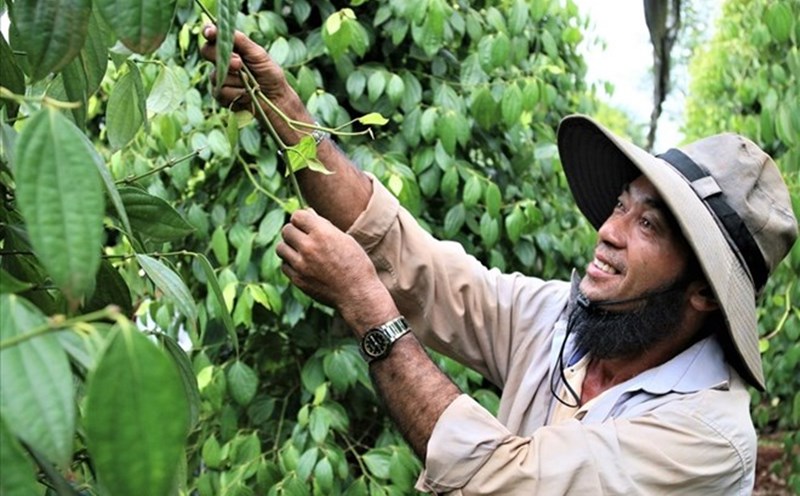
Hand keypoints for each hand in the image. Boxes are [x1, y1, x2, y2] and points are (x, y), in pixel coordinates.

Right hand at [200, 26, 310, 142]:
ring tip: (250, 83)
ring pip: (216, 75)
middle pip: (206, 52)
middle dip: (224, 58)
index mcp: (230, 47)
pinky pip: (220, 91)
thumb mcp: (258, 54)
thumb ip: (241, 41)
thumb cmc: (269, 73)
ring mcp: (218, 78)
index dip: (209, 32)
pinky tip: (246, 94)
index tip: (210, 33)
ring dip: (236, 80)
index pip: (213, 36)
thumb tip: (221, 28)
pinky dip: (236, 93)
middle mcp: (221, 61)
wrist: (275, 98)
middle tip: (239, 64)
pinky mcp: (220, 95)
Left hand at [276, 209, 396, 332]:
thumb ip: (324, 226)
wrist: (357, 294)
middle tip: (304, 238)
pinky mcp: (298, 280)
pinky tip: (303, 265)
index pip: (297, 216)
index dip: (301, 219)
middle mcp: (309, 247)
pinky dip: (291, 264)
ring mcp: (301, 265)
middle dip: (294, 231)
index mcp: (322, 234)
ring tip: (301, 251)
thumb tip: (308, 213)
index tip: (306, 224)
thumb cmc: (356, 264)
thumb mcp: (345, 240)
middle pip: (286, 230)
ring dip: (289, 247)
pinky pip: (284, 265)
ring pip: (281, 248)